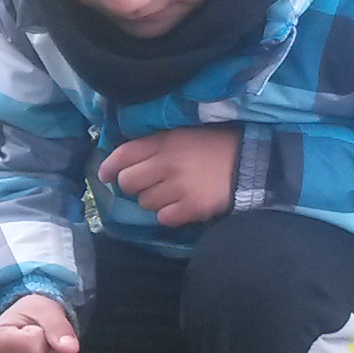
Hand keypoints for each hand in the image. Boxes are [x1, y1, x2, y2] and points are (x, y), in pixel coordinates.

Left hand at [98, 126, 242, 226]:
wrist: (249, 162)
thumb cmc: (214, 146)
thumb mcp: (182, 134)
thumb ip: (155, 144)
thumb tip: (122, 159)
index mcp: (164, 141)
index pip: (124, 154)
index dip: (109, 166)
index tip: (104, 175)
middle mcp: (167, 164)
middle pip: (128, 183)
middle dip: (133, 186)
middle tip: (147, 185)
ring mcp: (179, 187)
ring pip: (145, 203)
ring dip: (153, 201)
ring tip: (171, 193)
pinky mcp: (192, 207)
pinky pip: (164, 218)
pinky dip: (170, 215)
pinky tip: (182, 205)